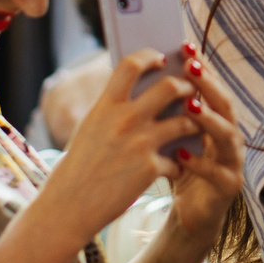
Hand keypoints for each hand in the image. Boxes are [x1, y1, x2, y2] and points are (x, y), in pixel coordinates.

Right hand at [45, 48, 207, 237]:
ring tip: (194, 127)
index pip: (131, 64)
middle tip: (190, 91)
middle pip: (170, 87)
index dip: (151, 56)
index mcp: (105, 105)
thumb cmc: (78, 167)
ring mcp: (140, 143)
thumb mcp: (90, 128)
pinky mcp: (151, 169)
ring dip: (195, 123)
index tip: (162, 59)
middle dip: (187, 87)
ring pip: (185, 120)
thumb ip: (113, 109)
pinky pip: (178, 159)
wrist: (68, 206)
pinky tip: (175, 168)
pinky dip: (180, 164)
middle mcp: (124, 119)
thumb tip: (140, 91)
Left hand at [157, 45, 245, 248]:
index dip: (202, 67)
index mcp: (217, 120)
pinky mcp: (229, 186)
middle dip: (208, 84)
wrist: (190, 215)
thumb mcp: (170, 136)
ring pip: (227, 134)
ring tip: (190, 106)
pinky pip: (216, 172)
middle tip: (191, 67)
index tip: (185, 46)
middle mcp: (230, 135)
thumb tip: (143, 75)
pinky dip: (199, 163)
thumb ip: (166, 111)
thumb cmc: (177, 169)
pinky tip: (180, 154)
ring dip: (209, 119)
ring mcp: (233, 160)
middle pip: (225, 104)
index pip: (212, 87)